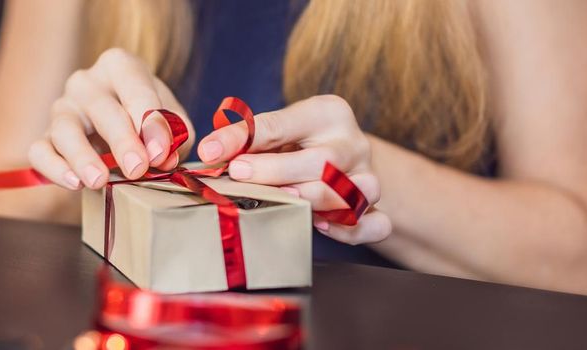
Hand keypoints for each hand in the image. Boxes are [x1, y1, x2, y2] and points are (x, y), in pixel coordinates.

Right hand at [28, 48, 193, 189]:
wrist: (120, 139)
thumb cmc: (148, 123)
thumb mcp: (172, 122)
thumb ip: (175, 135)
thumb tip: (163, 155)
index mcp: (119, 66)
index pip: (134, 87)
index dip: (150, 120)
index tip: (161, 152)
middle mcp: (85, 82)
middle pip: (101, 108)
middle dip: (121, 140)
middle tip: (137, 168)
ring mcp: (61, 108)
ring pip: (65, 129)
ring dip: (82, 156)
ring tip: (99, 181)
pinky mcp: (44, 137)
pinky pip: (39, 151)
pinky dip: (54, 168)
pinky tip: (74, 183)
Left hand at [197, 95, 390, 244]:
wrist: (338, 158)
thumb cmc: (296, 144)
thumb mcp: (271, 131)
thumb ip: (243, 138)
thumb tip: (210, 154)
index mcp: (327, 113)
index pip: (283, 124)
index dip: (244, 140)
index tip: (213, 154)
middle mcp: (354, 143)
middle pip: (322, 162)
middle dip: (276, 173)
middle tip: (241, 178)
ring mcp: (368, 177)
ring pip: (352, 194)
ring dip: (313, 202)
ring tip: (282, 202)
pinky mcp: (376, 207)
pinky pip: (374, 224)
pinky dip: (350, 230)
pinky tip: (321, 225)